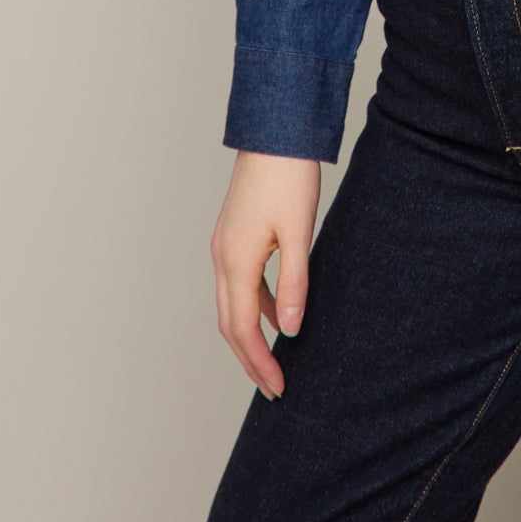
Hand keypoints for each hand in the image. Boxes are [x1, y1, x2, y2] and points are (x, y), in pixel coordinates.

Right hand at [211, 150, 320, 397]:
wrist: (276, 132)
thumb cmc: (289, 177)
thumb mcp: (298, 233)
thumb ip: (293, 284)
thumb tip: (290, 332)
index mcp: (235, 261)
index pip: (243, 329)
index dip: (259, 363)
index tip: (278, 388)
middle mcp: (222, 257)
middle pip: (230, 324)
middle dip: (249, 359)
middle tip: (273, 388)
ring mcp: (225, 245)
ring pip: (233, 305)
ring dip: (250, 335)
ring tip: (274, 360)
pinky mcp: (234, 235)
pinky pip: (240, 283)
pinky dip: (256, 306)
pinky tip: (279, 314)